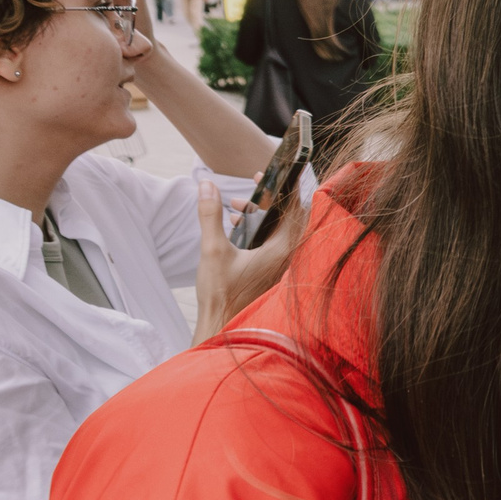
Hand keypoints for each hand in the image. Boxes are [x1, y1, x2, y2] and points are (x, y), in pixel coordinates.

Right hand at [191, 178, 303, 341]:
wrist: (222, 324)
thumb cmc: (221, 293)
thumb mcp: (212, 249)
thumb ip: (210, 214)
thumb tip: (207, 186)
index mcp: (282, 249)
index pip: (294, 208)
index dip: (281, 187)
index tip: (265, 175)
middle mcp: (289, 256)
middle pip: (288, 216)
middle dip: (267, 199)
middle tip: (250, 188)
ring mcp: (282, 264)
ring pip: (279, 228)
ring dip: (260, 214)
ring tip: (235, 207)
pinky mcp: (273, 270)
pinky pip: (272, 241)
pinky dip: (258, 229)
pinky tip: (234, 225)